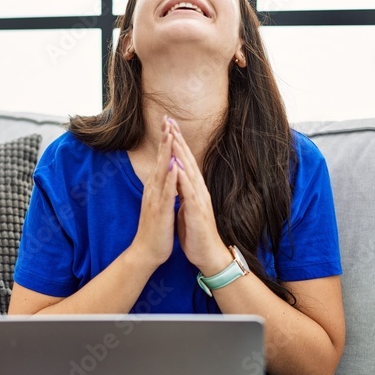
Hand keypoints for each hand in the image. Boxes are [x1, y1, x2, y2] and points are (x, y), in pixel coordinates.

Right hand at [128, 117, 179, 267]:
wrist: (146, 252)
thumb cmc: (155, 229)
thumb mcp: (159, 203)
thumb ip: (162, 188)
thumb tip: (166, 174)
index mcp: (155, 188)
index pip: (161, 160)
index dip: (165, 142)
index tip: (169, 123)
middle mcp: (153, 190)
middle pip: (159, 160)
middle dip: (164, 139)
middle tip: (167, 119)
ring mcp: (155, 200)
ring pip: (161, 172)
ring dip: (166, 154)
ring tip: (170, 136)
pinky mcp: (160, 211)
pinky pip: (166, 193)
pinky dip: (170, 179)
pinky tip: (174, 167)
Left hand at [168, 119, 232, 275]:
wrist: (207, 254)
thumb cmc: (195, 232)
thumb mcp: (186, 207)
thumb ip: (182, 192)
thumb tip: (177, 180)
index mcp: (193, 189)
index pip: (183, 162)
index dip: (175, 144)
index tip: (167, 126)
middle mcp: (198, 190)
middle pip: (187, 160)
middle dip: (178, 140)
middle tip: (169, 120)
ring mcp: (199, 199)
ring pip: (189, 172)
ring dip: (181, 153)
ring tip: (173, 136)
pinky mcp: (198, 211)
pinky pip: (190, 192)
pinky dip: (183, 179)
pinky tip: (178, 167)